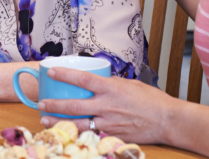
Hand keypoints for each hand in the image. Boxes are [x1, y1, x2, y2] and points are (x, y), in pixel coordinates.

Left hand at [37, 66, 173, 144]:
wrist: (168, 121)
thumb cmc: (151, 100)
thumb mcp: (129, 84)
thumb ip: (110, 83)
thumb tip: (96, 80)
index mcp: (111, 88)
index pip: (83, 79)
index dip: (65, 75)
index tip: (51, 72)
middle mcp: (107, 106)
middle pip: (74, 105)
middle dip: (54, 105)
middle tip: (41, 103)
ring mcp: (109, 123)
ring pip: (78, 124)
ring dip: (60, 122)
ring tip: (45, 120)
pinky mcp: (112, 136)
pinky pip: (91, 135)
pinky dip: (78, 134)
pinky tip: (67, 134)